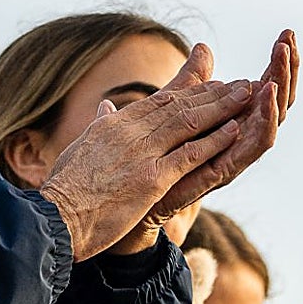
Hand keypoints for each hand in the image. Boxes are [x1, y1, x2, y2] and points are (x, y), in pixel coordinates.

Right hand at [39, 45, 257, 260]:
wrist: (55, 218)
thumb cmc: (64, 190)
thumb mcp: (80, 148)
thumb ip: (98, 126)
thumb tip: (105, 106)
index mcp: (113, 125)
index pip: (158, 101)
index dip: (189, 92)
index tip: (212, 85)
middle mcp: (129, 132)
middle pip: (179, 105)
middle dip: (213, 94)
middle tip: (240, 84)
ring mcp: (142, 154)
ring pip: (189, 123)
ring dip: (222, 109)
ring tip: (247, 98)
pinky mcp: (151, 179)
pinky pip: (191, 154)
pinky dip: (215, 140)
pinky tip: (235, 131)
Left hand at [106, 31, 294, 254]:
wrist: (131, 197)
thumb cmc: (154, 155)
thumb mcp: (175, 107)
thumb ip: (192, 80)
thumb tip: (203, 47)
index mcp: (234, 121)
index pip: (266, 87)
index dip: (278, 62)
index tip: (287, 33)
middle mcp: (240, 138)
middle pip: (276, 102)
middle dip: (286, 70)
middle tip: (289, 40)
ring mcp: (234, 155)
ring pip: (271, 123)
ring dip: (278, 93)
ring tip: (280, 65)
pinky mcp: (222, 171)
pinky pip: (252, 148)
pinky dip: (263, 123)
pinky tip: (265, 98)